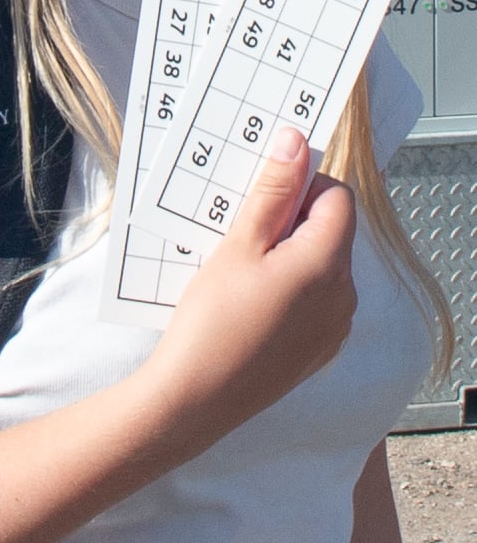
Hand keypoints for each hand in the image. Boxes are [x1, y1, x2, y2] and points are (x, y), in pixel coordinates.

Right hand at [140, 127, 356, 461]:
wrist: (197, 398)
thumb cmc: (211, 322)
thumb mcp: (237, 247)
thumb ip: (271, 193)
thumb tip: (296, 143)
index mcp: (328, 262)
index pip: (336, 197)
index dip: (300, 187)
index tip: (260, 196)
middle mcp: (345, 294)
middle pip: (329, 232)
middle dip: (289, 223)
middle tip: (239, 235)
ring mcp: (335, 326)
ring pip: (320, 268)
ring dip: (287, 258)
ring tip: (237, 274)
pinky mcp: (319, 349)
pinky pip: (313, 303)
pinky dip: (288, 292)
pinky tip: (247, 306)